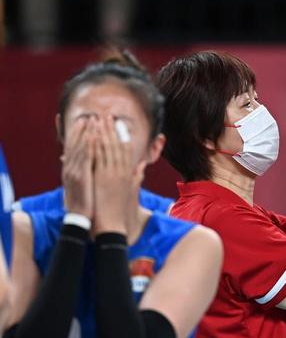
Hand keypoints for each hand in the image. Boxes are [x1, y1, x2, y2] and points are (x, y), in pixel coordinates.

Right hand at [61, 117, 94, 217]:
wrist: (81, 218)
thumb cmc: (85, 202)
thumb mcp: (84, 184)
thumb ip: (86, 171)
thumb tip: (89, 163)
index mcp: (71, 169)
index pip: (74, 147)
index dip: (79, 134)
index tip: (86, 121)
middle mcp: (70, 168)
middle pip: (76, 144)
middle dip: (83, 129)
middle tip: (90, 116)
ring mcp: (74, 171)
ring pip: (80, 148)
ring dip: (86, 133)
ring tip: (93, 120)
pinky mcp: (81, 176)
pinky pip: (86, 158)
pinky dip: (89, 146)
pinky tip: (93, 136)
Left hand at [93, 116, 141, 233]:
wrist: (112, 222)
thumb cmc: (120, 209)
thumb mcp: (131, 190)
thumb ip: (136, 176)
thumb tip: (142, 166)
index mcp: (128, 173)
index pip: (126, 149)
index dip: (121, 134)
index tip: (117, 123)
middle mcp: (121, 170)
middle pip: (116, 144)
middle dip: (111, 129)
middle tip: (106, 115)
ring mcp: (112, 173)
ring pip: (107, 148)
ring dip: (102, 132)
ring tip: (96, 119)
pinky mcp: (102, 177)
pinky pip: (98, 157)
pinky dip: (95, 144)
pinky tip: (91, 134)